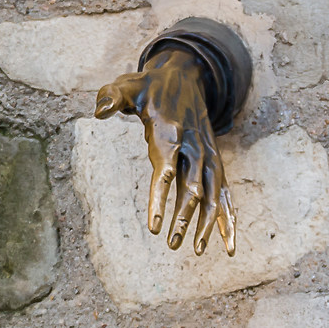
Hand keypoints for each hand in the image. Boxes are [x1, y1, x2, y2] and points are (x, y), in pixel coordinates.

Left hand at [95, 45, 235, 255]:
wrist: (186, 75)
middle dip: (184, 219)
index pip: (166, 171)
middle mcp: (194, 147)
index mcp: (171, 133)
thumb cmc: (150, 87)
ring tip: (198, 252)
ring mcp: (208, 155)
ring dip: (208, 224)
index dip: (160, 199)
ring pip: (214, 194)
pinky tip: (229, 245)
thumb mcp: (128, 84)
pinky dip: (228, 219)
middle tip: (170, 244)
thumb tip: (99, 111)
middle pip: (193, 188)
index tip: (154, 228)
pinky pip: (225, 193)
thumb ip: (112, 96)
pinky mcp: (214, 161)